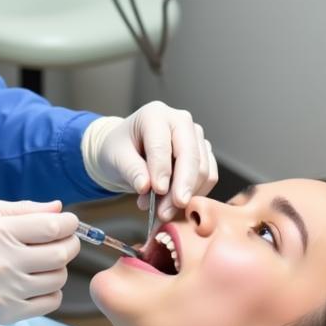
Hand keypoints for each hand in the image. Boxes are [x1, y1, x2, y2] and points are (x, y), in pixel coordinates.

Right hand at [0, 199, 80, 325]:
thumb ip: (26, 209)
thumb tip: (60, 209)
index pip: (52, 227)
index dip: (70, 224)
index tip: (69, 223)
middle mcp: (1, 262)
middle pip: (60, 254)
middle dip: (70, 244)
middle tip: (63, 241)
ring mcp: (5, 291)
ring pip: (58, 279)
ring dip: (58, 268)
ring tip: (43, 261)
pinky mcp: (7, 314)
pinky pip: (50, 302)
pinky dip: (51, 290)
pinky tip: (36, 281)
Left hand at [82, 101, 218, 221]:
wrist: (127, 150)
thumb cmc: (120, 148)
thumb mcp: (115, 157)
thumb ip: (131, 170)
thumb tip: (145, 186)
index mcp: (155, 114)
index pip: (162, 144)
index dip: (161, 170)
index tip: (157, 191)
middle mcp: (180, 120)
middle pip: (190, 155)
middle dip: (180, 186)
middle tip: (166, 211)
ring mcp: (195, 136)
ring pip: (203, 169)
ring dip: (186, 195)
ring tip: (162, 211)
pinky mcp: (204, 152)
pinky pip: (209, 176)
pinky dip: (195, 194)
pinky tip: (175, 205)